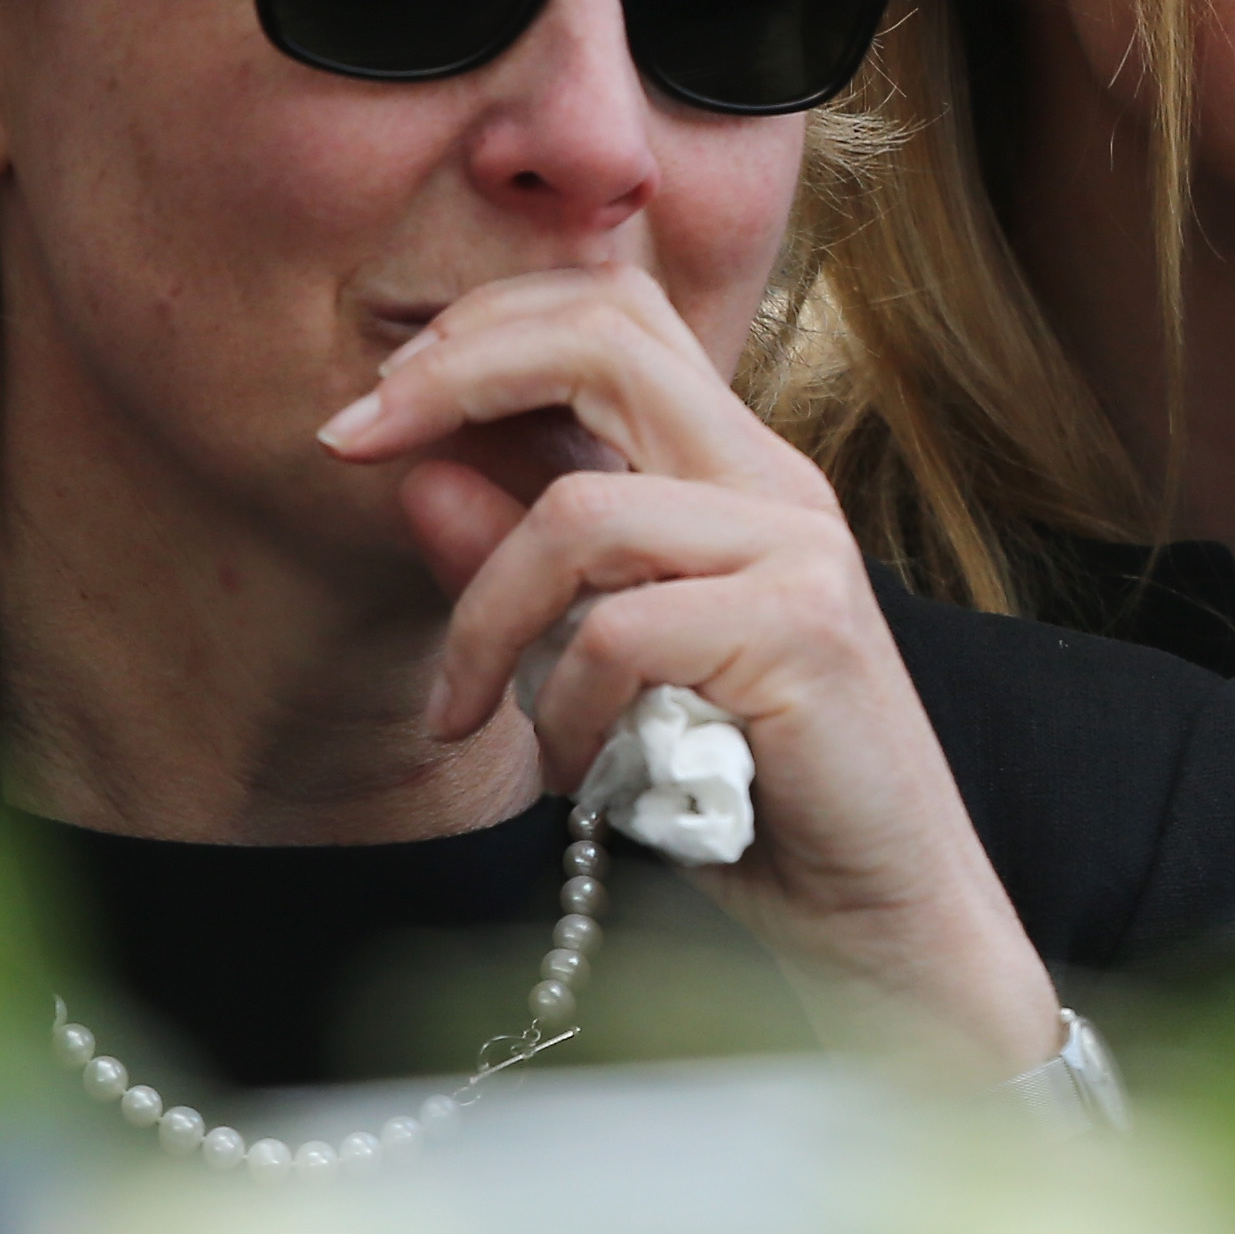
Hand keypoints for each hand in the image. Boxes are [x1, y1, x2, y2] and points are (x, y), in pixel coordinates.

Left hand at [316, 264, 1061, 1079]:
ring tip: (467, 711)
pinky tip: (570, 774)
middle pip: (605, 335)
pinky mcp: (803, 632)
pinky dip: (561, 711)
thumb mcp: (597, 670)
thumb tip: (413, 475)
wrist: (883, 921)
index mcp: (734, 471)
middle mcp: (777, 484)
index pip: (611, 312)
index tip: (369, 414)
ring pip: (581, 510)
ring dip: (486, 619)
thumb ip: (520, 569)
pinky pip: (620, 632)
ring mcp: (799, 551)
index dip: (478, 327)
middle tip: (351, 446)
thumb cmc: (746, 802)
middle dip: (450, 374)